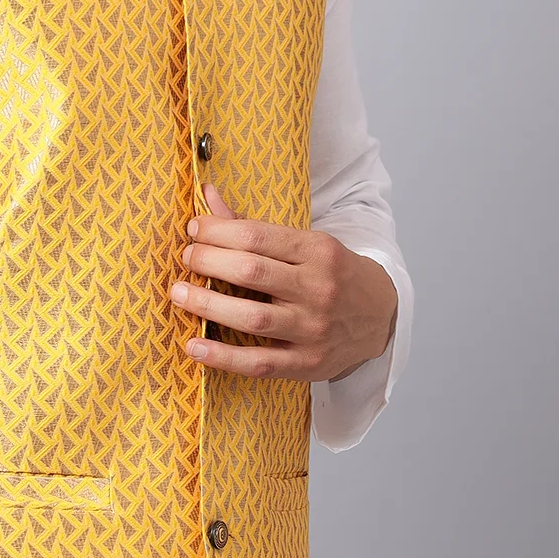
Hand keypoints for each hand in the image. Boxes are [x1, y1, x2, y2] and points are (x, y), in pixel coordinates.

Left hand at [169, 182, 398, 380]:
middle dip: (208, 262)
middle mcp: (318, 289)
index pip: (257, 236)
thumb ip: (253, 225)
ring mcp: (313, 329)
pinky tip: (193, 347)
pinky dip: (222, 357)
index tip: (194, 229)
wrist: (380, 317)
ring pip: (253, 318)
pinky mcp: (307, 363)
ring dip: (208, 305)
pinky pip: (259, 363)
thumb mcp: (305, 243)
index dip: (217, 231)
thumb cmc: (332, 274)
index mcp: (318, 251)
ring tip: (178, 294)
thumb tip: (206, 194)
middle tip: (186, 257)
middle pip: (251, 272)